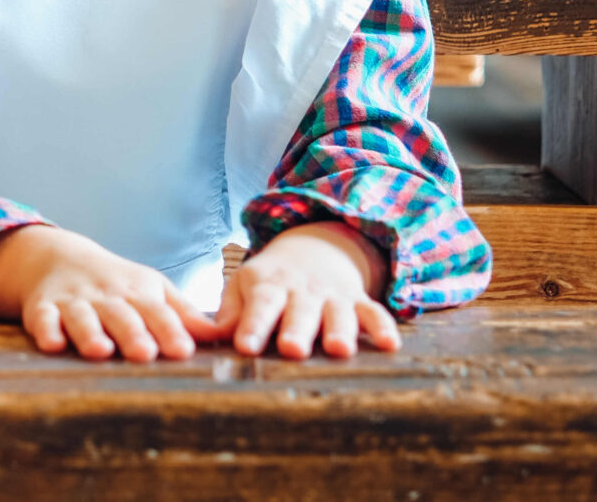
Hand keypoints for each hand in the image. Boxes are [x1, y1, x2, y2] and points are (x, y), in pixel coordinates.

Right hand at [0, 224, 219, 362]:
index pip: (157, 312)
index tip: (182, 350)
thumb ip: (183, 314)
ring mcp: (73, 300)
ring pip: (82, 316)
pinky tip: (51, 343)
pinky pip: (41, 317)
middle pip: (120, 315)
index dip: (169, 330)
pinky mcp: (42, 307)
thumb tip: (225, 335)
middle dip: (131, 332)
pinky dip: (45, 329)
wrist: (57, 255)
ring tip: (99, 350)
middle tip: (143, 352)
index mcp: (137, 293)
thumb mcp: (151, 289)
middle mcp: (106, 296)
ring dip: (89, 332)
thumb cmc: (116, 282)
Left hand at [215, 222, 400, 358]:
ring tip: (339, 349)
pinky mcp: (358, 301)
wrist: (313, 248)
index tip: (245, 347)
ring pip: (338, 312)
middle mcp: (302, 291)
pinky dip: (384, 326)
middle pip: (299, 311)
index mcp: (268, 287)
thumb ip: (229, 312)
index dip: (253, 325)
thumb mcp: (242, 285)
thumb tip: (205, 336)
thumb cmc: (269, 279)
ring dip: (340, 329)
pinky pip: (374, 312)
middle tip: (292, 349)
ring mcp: (332, 295)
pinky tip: (390, 344)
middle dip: (297, 329)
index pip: (259, 304)